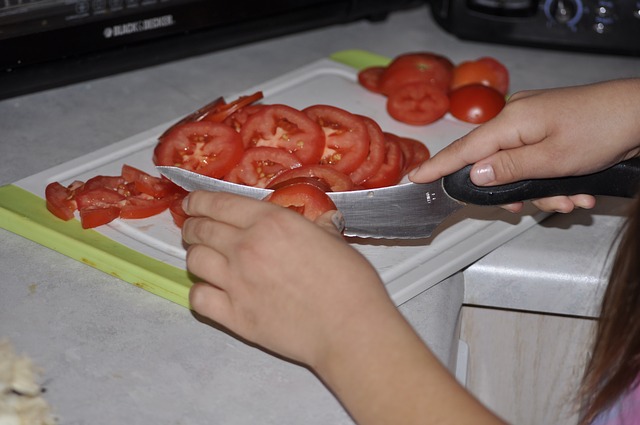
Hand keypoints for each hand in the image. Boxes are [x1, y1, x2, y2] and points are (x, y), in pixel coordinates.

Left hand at [182, 191, 395, 367]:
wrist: (349, 328)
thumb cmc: (350, 282)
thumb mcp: (334, 240)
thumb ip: (316, 228)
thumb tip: (322, 222)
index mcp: (270, 222)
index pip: (217, 203)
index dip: (198, 200)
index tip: (192, 202)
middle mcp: (245, 247)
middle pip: (200, 230)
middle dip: (193, 226)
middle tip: (196, 229)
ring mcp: (236, 283)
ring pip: (194, 260)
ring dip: (196, 256)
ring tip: (204, 258)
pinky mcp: (234, 316)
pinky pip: (198, 298)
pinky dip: (200, 292)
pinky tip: (211, 291)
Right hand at [410, 79, 639, 212]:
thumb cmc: (603, 128)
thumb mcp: (553, 159)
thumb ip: (509, 169)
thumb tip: (473, 175)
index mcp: (511, 121)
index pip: (463, 149)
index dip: (437, 166)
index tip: (415, 178)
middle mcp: (517, 118)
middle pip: (493, 165)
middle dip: (515, 193)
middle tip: (534, 207)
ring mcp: (532, 122)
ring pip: (518, 169)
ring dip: (542, 191)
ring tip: (573, 198)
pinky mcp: (546, 128)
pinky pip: (534, 161)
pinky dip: (551, 180)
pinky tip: (577, 189)